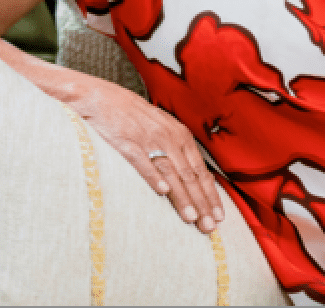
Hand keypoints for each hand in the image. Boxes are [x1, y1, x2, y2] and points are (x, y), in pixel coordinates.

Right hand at [68, 76, 223, 233]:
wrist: (104, 98)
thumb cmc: (135, 117)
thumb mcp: (162, 130)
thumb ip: (177, 151)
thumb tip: (193, 179)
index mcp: (180, 136)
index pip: (200, 171)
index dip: (210, 195)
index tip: (219, 217)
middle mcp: (169, 138)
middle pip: (189, 175)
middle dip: (202, 203)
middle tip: (211, 227)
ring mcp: (149, 141)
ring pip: (171, 173)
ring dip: (183, 197)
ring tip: (193, 218)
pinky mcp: (127, 143)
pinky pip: (143, 162)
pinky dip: (154, 177)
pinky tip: (163, 192)